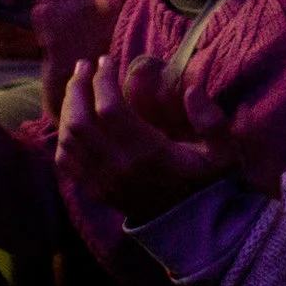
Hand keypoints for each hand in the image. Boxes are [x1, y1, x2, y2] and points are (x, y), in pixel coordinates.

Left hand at [31, 0, 111, 121]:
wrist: (84, 120)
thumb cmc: (80, 84)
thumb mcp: (82, 52)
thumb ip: (77, 29)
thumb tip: (57, 1)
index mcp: (104, 37)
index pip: (88, 3)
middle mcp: (97, 44)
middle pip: (77, 8)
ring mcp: (82, 57)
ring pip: (66, 22)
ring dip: (50, 0)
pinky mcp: (65, 72)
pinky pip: (56, 45)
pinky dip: (47, 27)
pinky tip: (38, 12)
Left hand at [55, 55, 236, 222]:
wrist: (189, 225)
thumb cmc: (205, 181)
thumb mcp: (223, 152)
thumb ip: (213, 121)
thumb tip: (192, 90)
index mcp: (148, 154)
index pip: (110, 110)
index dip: (102, 80)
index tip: (107, 60)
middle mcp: (119, 167)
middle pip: (79, 121)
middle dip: (78, 87)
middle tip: (85, 65)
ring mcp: (103, 182)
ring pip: (67, 138)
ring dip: (67, 106)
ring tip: (78, 85)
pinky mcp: (95, 191)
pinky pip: (65, 159)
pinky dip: (63, 134)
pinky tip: (73, 117)